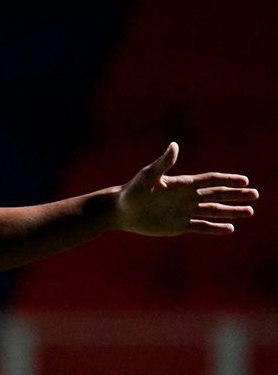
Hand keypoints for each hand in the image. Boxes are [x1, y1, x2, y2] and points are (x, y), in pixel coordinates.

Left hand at [116, 142, 257, 235]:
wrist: (120, 210)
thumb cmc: (132, 191)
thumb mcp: (148, 176)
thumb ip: (163, 163)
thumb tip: (174, 146)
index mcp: (182, 184)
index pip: (210, 181)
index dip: (227, 180)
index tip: (244, 180)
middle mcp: (187, 197)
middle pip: (217, 195)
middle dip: (236, 195)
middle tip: (255, 195)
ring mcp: (184, 212)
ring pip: (213, 212)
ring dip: (231, 212)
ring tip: (249, 212)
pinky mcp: (178, 226)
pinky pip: (200, 226)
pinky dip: (214, 228)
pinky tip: (229, 228)